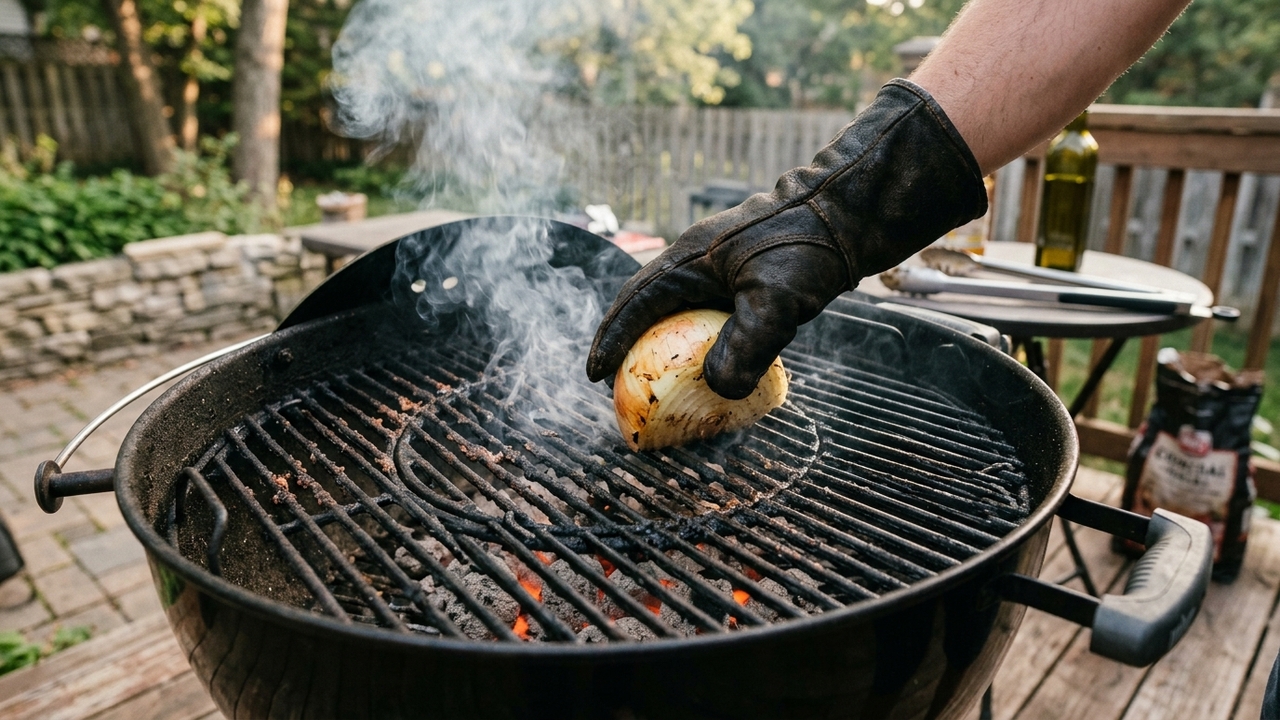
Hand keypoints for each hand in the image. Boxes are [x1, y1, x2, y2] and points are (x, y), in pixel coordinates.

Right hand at [587, 80, 987, 398]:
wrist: (851, 211)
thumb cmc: (810, 247)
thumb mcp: (777, 301)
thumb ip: (746, 346)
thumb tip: (719, 389)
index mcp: (689, 260)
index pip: (633, 304)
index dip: (611, 340)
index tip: (596, 376)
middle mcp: (697, 259)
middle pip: (647, 306)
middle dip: (630, 344)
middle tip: (621, 383)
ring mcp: (721, 264)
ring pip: (678, 308)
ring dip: (665, 341)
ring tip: (661, 378)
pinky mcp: (746, 272)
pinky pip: (709, 309)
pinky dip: (700, 337)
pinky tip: (715, 360)